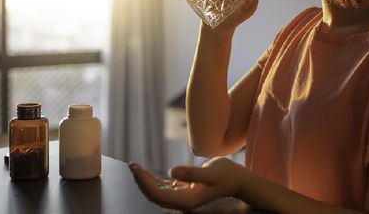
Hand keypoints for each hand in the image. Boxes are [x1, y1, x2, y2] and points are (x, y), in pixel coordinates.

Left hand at [129, 157, 246, 211]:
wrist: (236, 179)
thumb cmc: (226, 174)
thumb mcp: (212, 172)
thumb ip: (192, 174)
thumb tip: (172, 172)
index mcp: (188, 201)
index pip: (159, 195)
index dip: (145, 183)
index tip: (136, 168)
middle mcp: (183, 202)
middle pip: (155, 196)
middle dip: (141, 181)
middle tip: (132, 165)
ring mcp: (183, 197)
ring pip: (157, 193)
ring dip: (145, 181)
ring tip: (135, 166)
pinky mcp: (184, 190)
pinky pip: (164, 188)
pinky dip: (153, 180)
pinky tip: (145, 172)